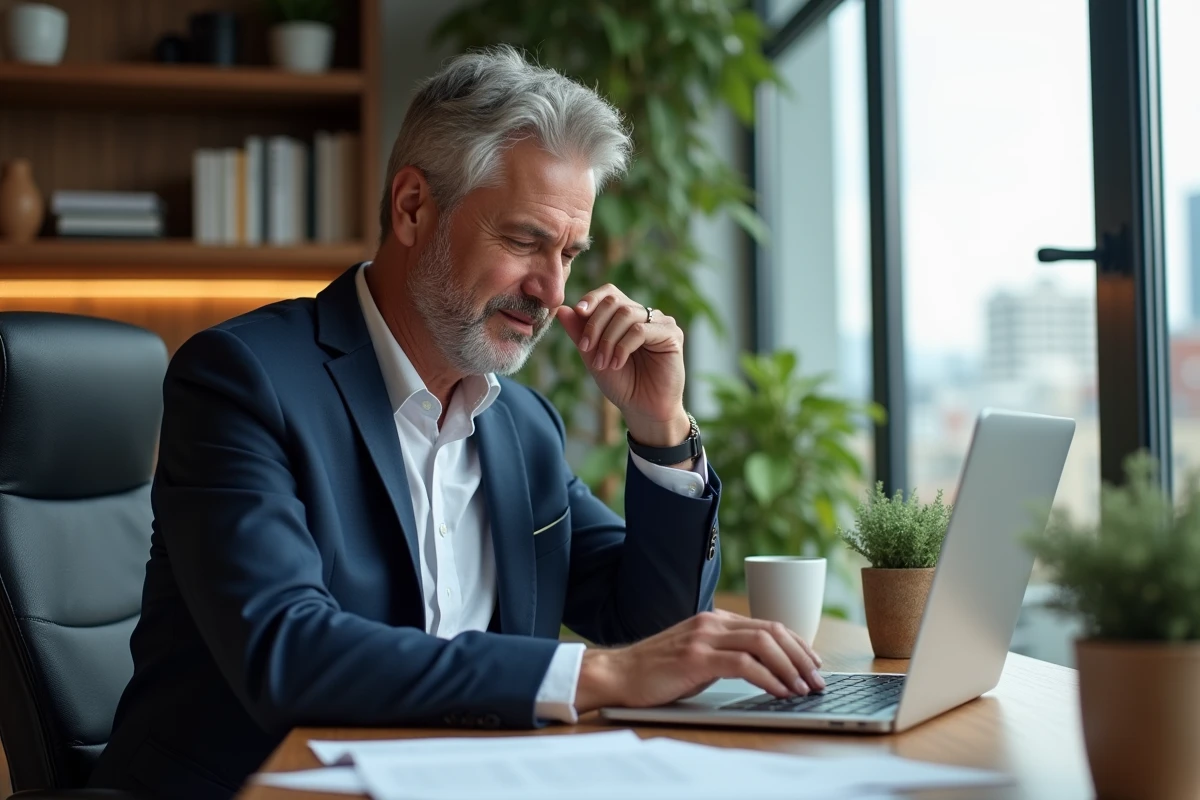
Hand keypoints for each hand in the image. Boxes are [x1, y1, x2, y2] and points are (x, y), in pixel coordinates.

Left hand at [555, 285, 688, 446]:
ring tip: (603, 363)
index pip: (609, 293)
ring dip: (608, 340)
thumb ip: (579, 333)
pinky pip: (641, 330)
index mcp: (627, 316)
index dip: (591, 299)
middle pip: (614, 302)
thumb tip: (562, 308)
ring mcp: (660, 323)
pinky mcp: (672, 334)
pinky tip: (617, 364)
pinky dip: (623, 347)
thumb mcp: (593, 356)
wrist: (642, 410)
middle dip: (595, 324)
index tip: (578, 312)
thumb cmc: (622, 384)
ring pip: (626, 314)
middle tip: (586, 349)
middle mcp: (645, 316)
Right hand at [573, 610, 824, 712]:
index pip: (768, 625)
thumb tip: (764, 669)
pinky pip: (744, 664)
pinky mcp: (696, 658)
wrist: (617, 673)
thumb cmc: (656, 671)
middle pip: (772, 631)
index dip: (797, 644)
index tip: (814, 663)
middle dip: (801, 656)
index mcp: (715, 620)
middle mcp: (712, 623)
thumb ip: (725, 654)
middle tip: (818, 680)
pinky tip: (780, 692)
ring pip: (763, 644)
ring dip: (790, 668)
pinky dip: (769, 678)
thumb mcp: (696, 655)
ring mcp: (704, 638)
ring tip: (804, 689)